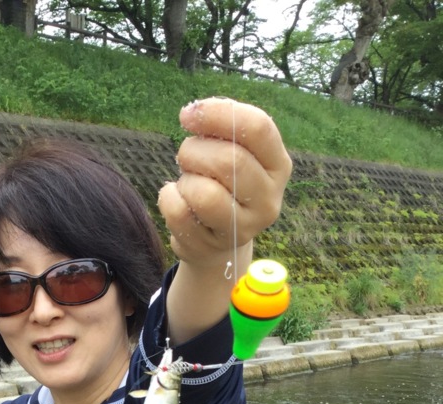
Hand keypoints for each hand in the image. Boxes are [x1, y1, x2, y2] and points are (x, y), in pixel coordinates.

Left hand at [158, 97, 291, 267]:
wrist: (217, 238)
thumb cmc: (223, 182)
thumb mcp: (232, 150)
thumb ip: (221, 128)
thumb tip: (193, 113)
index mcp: (278, 165)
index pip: (259, 127)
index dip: (218, 114)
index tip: (188, 115)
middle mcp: (268, 199)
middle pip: (229, 161)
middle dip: (195, 151)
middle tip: (187, 155)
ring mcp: (243, 229)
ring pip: (204, 194)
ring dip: (185, 179)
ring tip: (188, 181)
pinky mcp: (212, 247)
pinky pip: (179, 214)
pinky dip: (168, 198)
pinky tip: (177, 198)